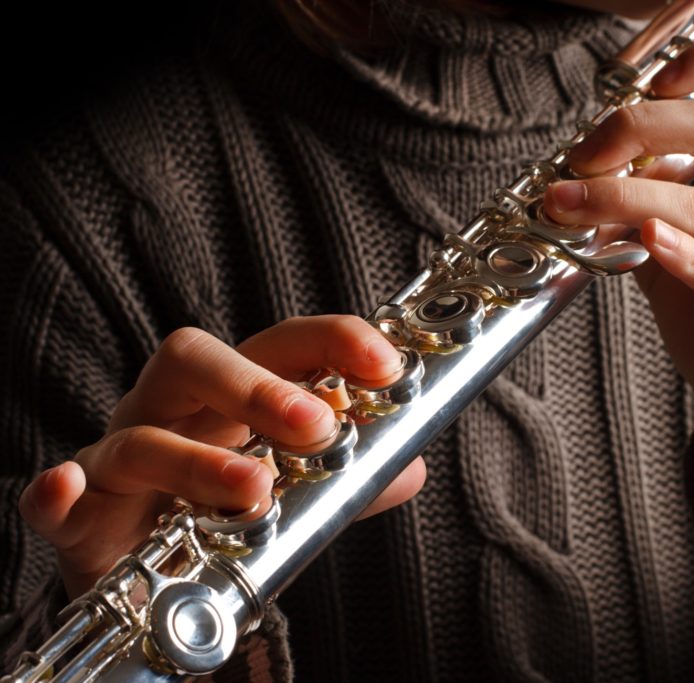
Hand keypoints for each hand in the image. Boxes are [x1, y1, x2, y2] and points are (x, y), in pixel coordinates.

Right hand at [19, 316, 426, 597]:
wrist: (147, 570)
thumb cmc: (221, 508)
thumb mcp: (295, 491)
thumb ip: (352, 481)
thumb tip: (411, 468)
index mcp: (232, 394)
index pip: (280, 344)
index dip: (332, 342)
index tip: (385, 364)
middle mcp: (174, 410)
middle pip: (197, 360)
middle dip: (258, 387)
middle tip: (317, 427)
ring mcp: (121, 455)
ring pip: (144, 436)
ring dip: (198, 460)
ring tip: (252, 492)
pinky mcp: (79, 512)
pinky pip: (56, 493)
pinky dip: (57, 491)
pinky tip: (70, 489)